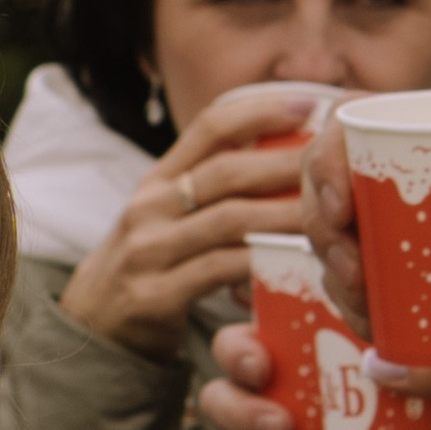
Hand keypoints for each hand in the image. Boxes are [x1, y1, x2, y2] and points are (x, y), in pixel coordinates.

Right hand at [60, 86, 333, 361]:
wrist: (94, 325)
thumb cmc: (152, 263)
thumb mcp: (169, 214)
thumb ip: (214, 189)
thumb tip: (289, 156)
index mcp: (159, 178)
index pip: (209, 126)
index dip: (260, 110)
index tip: (309, 105)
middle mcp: (151, 206)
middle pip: (227, 171)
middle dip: (286, 162)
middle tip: (336, 161)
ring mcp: (150, 250)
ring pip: (230, 221)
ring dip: (286, 215)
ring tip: (332, 214)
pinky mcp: (156, 295)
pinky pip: (220, 272)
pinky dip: (263, 265)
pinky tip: (298, 264)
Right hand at [193, 319, 430, 429]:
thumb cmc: (412, 390)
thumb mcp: (399, 344)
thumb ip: (370, 306)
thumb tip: (351, 272)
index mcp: (285, 354)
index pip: (234, 344)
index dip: (236, 354)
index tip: (262, 367)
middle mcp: (271, 400)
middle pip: (219, 402)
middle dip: (242, 415)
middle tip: (283, 427)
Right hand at [304, 122, 430, 365]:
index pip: (352, 126)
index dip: (325, 162)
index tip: (339, 209)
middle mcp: (408, 171)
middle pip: (332, 189)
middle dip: (325, 233)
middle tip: (355, 275)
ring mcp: (407, 222)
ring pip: (341, 241)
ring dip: (337, 278)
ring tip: (368, 314)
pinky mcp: (417, 267)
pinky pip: (367, 283)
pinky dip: (360, 307)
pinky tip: (375, 333)